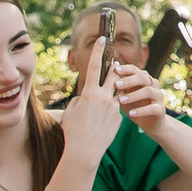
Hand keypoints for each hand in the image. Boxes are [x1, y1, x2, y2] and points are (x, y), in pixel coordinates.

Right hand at [56, 50, 127, 170]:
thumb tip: (88, 95)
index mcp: (90, 93)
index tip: (102, 38)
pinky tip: (101, 124)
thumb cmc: (73, 131)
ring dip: (113, 92)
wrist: (85, 152)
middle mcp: (104, 97)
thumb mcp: (71, 111)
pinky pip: (115, 109)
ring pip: (117, 92)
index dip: (98, 51)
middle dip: (115, 68)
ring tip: (104, 100)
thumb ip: (80, 99)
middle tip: (115, 64)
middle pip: (114, 75)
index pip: (94, 67)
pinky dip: (109, 112)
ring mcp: (114, 107)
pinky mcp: (120, 117)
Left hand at [109, 63, 166, 127]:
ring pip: (148, 91)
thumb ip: (118, 86)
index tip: (114, 70)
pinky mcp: (161, 109)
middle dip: (128, 80)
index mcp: (143, 78)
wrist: (149, 123)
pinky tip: (130, 113)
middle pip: (142, 78)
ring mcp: (158, 96)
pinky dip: (141, 110)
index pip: (135, 70)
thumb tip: (104, 75)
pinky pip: (152, 108)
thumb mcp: (124, 95)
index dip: (125, 69)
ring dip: (133, 95)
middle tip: (115, 85)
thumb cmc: (134, 105)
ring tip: (120, 100)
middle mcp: (153, 84)